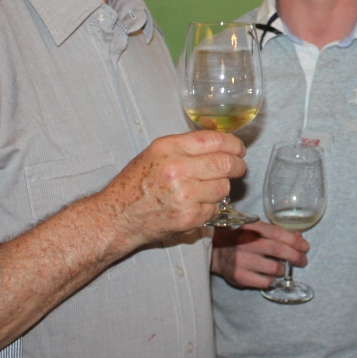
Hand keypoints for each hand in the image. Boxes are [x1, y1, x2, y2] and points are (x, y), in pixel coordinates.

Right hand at [101, 130, 245, 250]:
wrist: (117, 216)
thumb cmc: (136, 184)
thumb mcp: (155, 153)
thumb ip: (186, 147)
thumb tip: (221, 144)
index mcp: (169, 148)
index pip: (214, 140)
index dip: (233, 144)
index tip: (239, 149)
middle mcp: (177, 169)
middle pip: (226, 163)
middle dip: (238, 165)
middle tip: (238, 168)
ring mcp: (185, 195)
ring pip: (224, 187)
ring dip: (221, 188)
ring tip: (206, 190)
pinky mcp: (189, 217)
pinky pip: (215, 208)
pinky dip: (210, 207)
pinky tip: (195, 205)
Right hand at [211, 220, 309, 288]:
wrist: (216, 252)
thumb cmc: (241, 239)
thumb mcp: (257, 229)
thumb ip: (276, 233)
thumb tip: (299, 238)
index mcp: (251, 228)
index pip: (277, 233)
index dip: (294, 241)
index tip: (305, 247)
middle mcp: (245, 243)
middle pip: (277, 250)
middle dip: (295, 256)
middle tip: (303, 261)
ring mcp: (241, 261)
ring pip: (273, 268)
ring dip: (283, 269)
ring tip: (282, 268)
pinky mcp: (239, 276)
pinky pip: (265, 282)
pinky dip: (273, 280)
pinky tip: (271, 276)